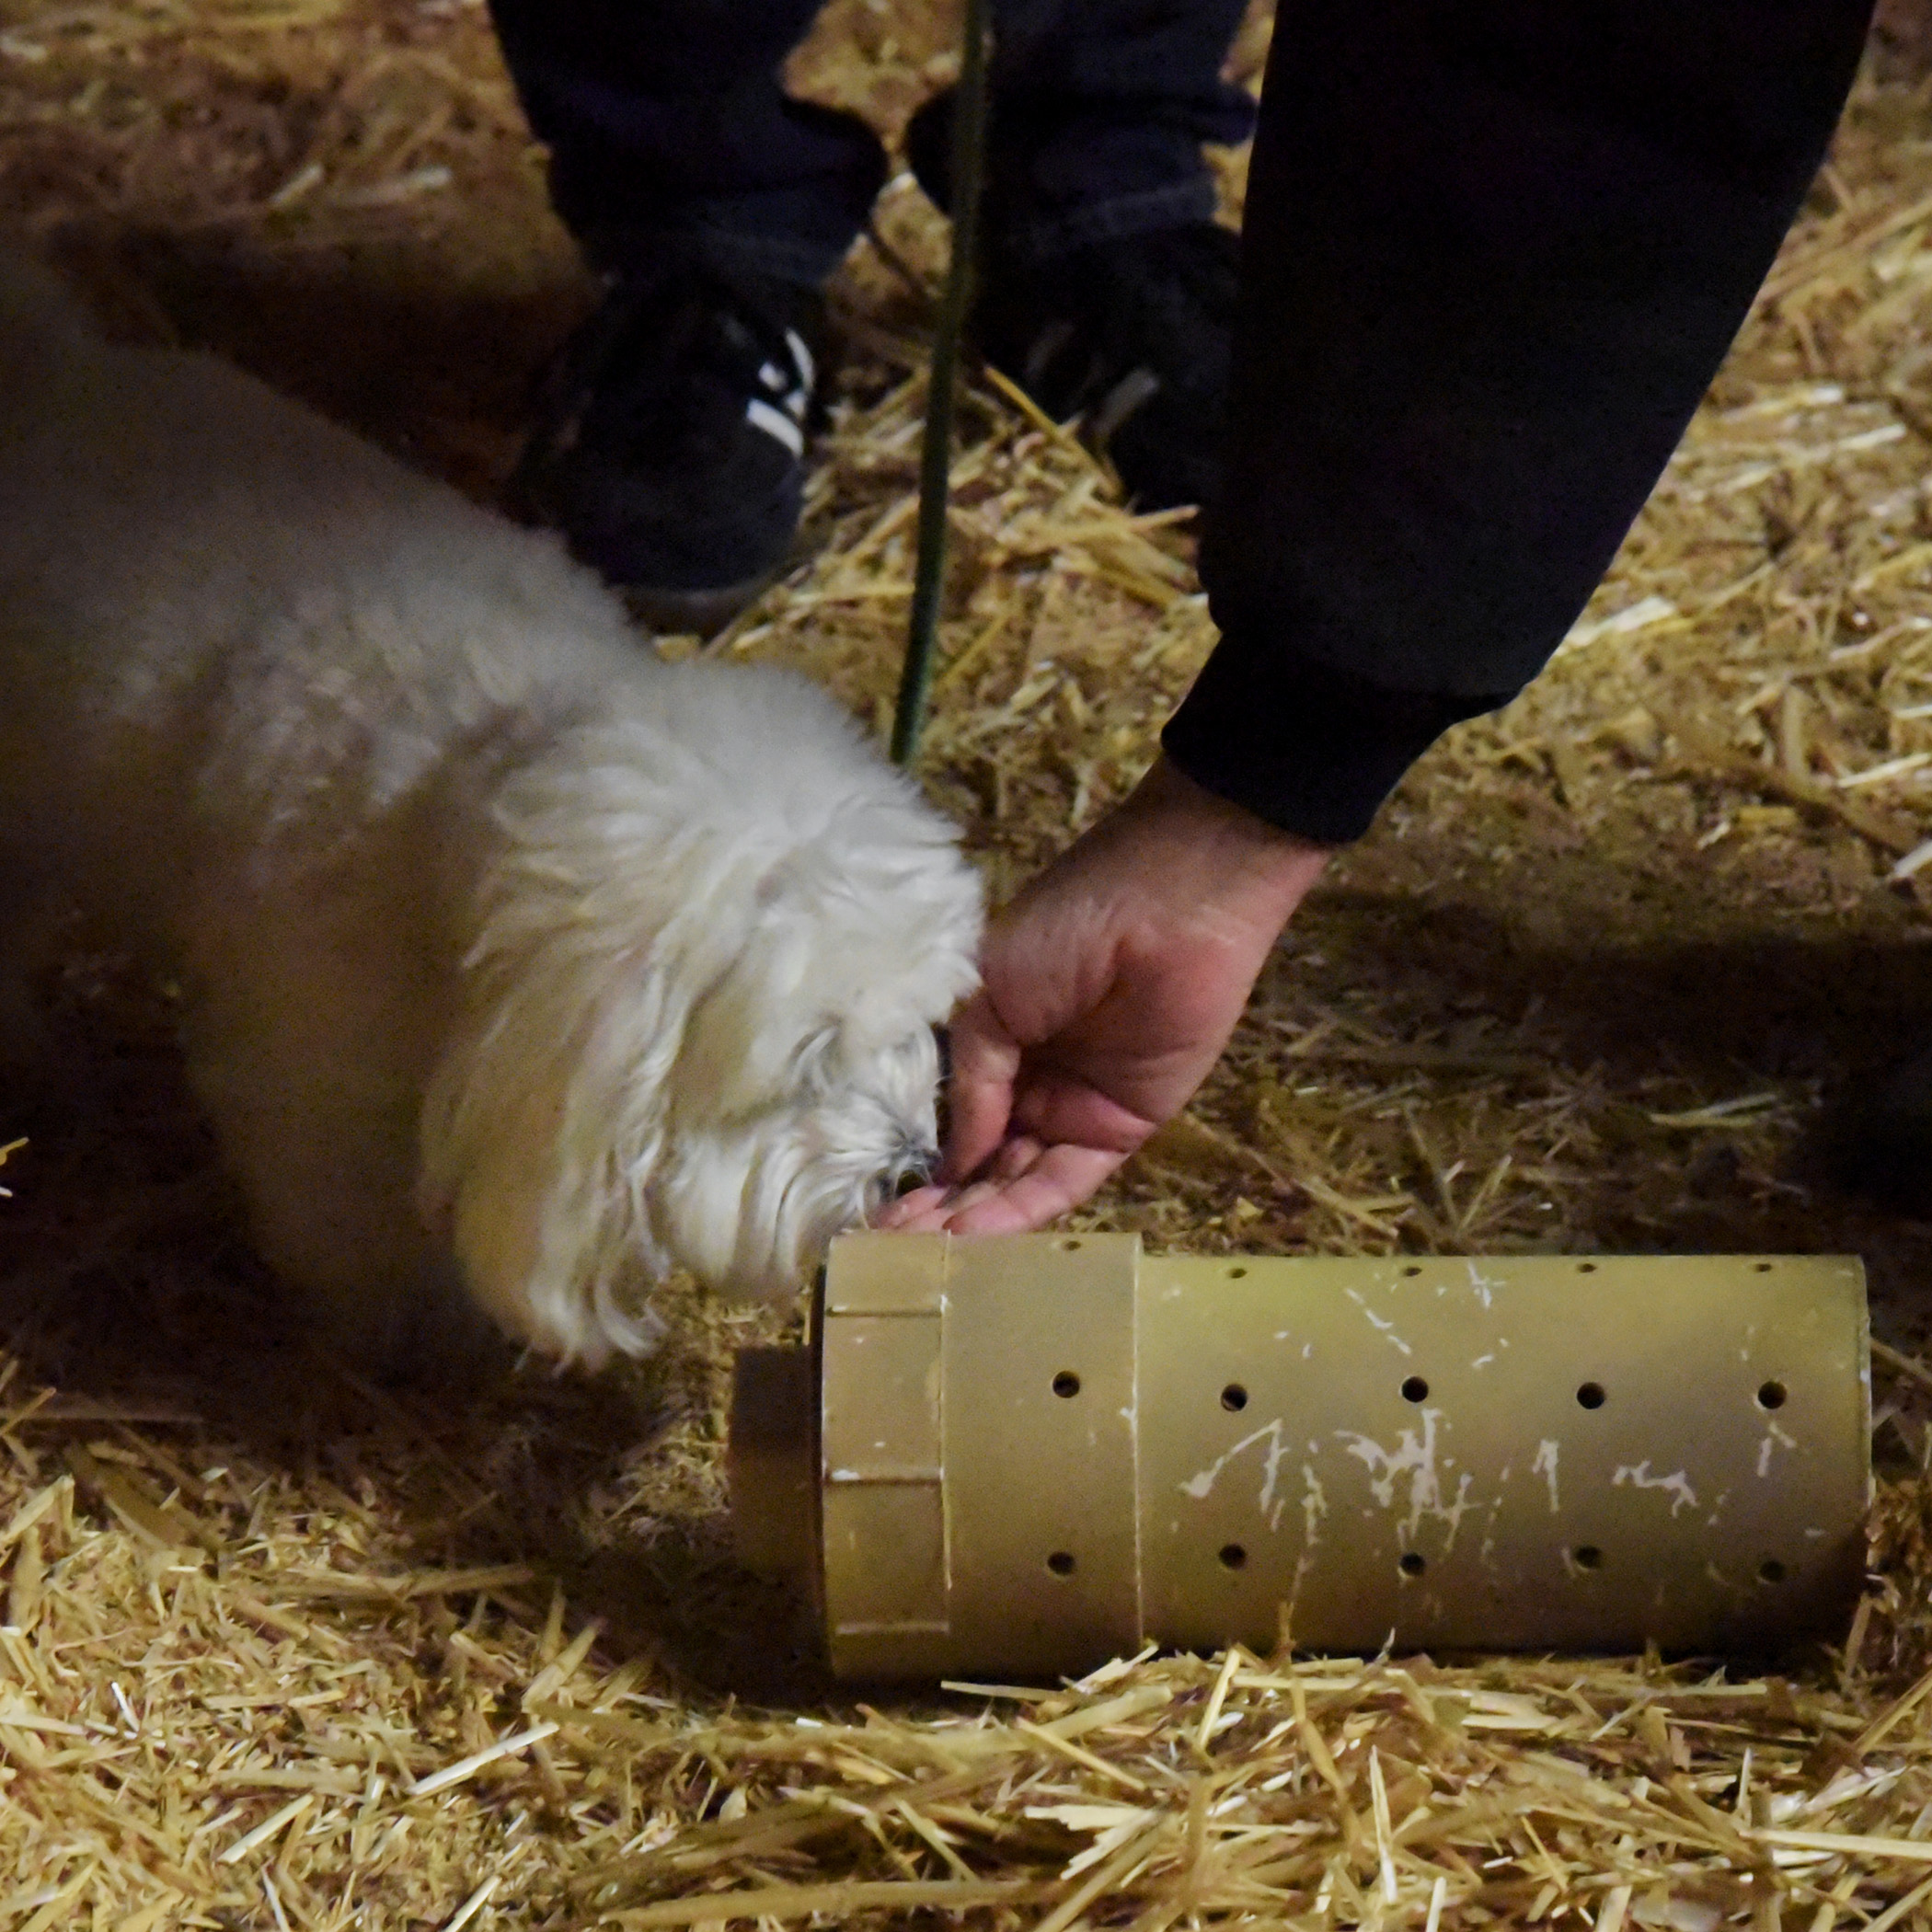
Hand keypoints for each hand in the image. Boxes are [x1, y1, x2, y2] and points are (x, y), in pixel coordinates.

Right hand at [879, 757, 1327, 1234]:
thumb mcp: (990, 998)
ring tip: (920, 1253)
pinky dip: (1020, 1210)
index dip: (914, 1159)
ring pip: (1014, 1179)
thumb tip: (952, 1164)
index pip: (948, 1115)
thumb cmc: (1068, 929)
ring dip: (970, 1218)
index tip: (870, 1205)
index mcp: (992, 1037)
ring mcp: (1073, 1108)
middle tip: (884, 1247)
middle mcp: (1029, 1081)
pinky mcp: (1121, 1130)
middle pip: (978, 1159)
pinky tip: (973, 1234)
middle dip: (934, 1203)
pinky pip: (1064, 1180)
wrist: (1171, 911)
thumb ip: (972, 1084)